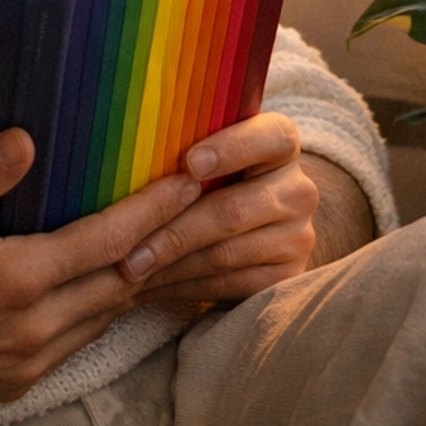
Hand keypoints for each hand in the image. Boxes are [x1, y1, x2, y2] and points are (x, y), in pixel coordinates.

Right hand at [0, 130, 203, 424]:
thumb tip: (27, 138)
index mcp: (18, 280)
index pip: (109, 240)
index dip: (155, 210)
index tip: (190, 182)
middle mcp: (36, 328)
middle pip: (121, 281)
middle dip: (160, 243)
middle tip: (194, 209)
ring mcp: (30, 363)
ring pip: (104, 317)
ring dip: (131, 280)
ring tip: (160, 244)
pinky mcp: (17, 386)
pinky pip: (77, 344)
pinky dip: (98, 313)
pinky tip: (100, 289)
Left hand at [115, 112, 318, 305]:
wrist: (252, 225)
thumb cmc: (211, 175)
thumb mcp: (206, 150)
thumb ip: (185, 142)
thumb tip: (127, 147)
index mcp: (280, 143)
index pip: (269, 138)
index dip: (229, 149)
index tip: (189, 163)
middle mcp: (298, 189)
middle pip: (231, 211)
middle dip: (172, 232)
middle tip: (127, 250)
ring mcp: (298, 236)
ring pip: (225, 253)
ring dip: (170, 265)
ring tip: (129, 270)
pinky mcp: (287, 276)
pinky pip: (230, 285)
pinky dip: (184, 287)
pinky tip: (152, 286)